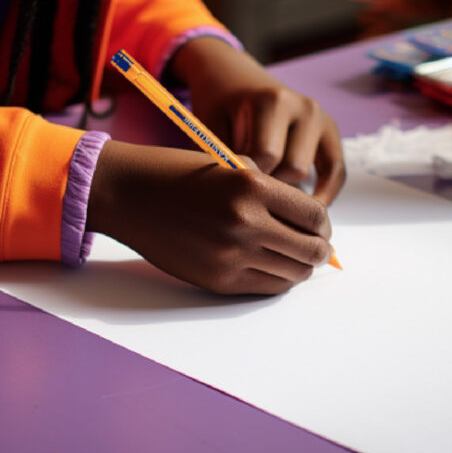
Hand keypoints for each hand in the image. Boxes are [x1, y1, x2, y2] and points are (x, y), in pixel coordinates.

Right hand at [87, 141, 332, 294]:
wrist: (128, 194)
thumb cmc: (178, 173)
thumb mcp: (230, 165)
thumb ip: (270, 189)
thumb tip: (309, 219)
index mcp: (252, 187)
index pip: (314, 215)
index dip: (323, 224)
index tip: (320, 227)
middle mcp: (246, 222)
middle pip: (310, 249)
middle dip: (318, 249)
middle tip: (314, 246)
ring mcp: (232, 255)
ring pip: (293, 273)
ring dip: (299, 267)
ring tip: (291, 257)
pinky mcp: (218, 279)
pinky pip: (267, 287)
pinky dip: (277, 280)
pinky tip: (271, 267)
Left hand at [168, 37, 346, 205]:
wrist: (234, 76)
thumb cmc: (219, 104)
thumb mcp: (211, 126)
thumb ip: (225, 160)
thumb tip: (240, 202)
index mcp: (273, 101)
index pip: (266, 158)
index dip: (247, 178)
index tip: (230, 183)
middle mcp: (304, 107)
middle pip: (290, 169)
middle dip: (266, 184)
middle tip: (243, 186)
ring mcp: (320, 118)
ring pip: (305, 175)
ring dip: (283, 186)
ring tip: (260, 185)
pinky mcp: (330, 131)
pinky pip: (336, 172)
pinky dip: (324, 194)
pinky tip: (306, 212)